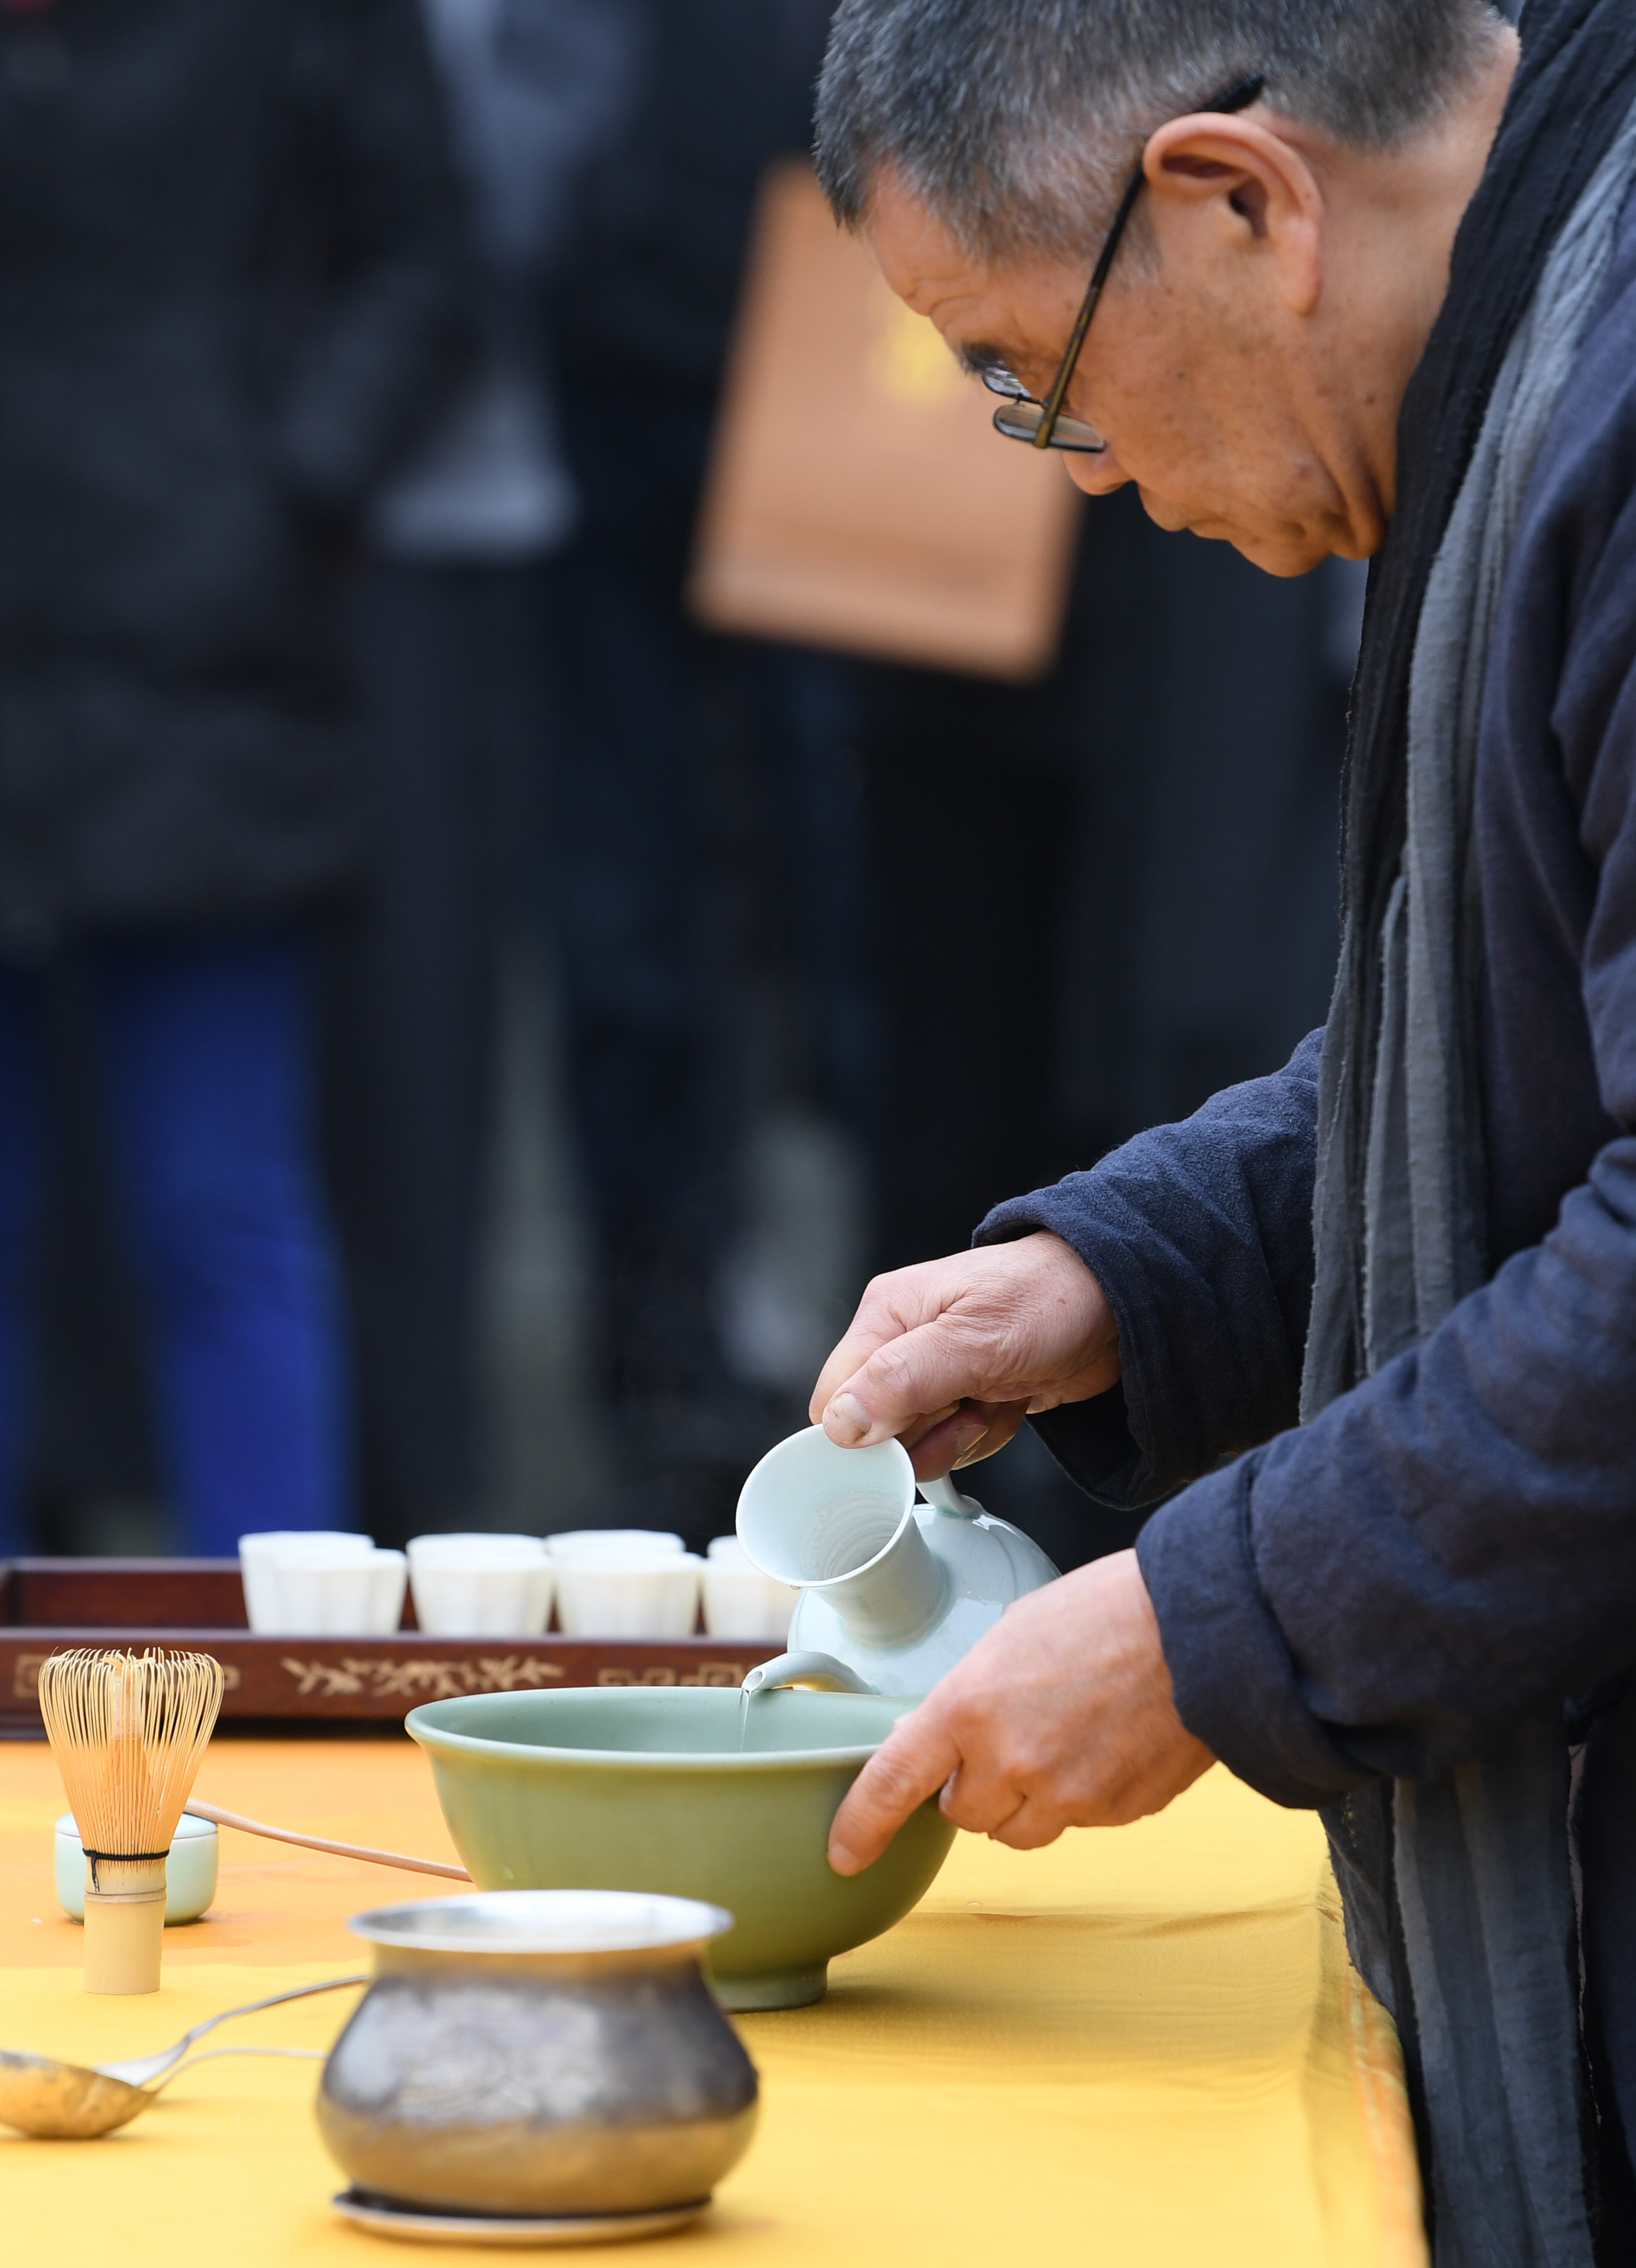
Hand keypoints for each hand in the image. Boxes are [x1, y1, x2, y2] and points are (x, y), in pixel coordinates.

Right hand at [810, 1231, 1119, 1477]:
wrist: (1120, 1302)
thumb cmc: (1051, 1299)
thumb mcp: (974, 1340)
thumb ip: (901, 1380)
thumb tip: (840, 1422)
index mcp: (887, 1315)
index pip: (834, 1397)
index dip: (866, 1431)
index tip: (913, 1432)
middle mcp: (904, 1342)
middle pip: (875, 1429)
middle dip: (926, 1436)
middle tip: (970, 1409)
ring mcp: (938, 1372)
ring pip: (917, 1443)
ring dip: (961, 1438)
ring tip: (996, 1399)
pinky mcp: (969, 1394)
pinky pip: (954, 1443)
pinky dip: (985, 1436)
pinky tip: (1010, 1404)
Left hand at [826, 1551, 1212, 1873]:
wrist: (1200, 1627)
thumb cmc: (1107, 1612)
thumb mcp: (1009, 1637)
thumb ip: (967, 1698)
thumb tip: (938, 1737)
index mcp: (970, 1707)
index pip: (894, 1783)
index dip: (862, 1824)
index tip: (844, 1851)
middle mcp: (1011, 1763)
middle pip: (962, 1814)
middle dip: (972, 1784)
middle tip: (1005, 1737)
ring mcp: (1067, 1796)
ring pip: (1018, 1830)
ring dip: (1022, 1799)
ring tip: (1061, 1736)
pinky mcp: (1116, 1813)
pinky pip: (1075, 1823)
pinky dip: (1077, 1795)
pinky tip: (1103, 1743)